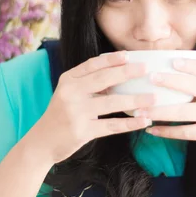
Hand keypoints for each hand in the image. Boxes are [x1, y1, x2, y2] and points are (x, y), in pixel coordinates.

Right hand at [36, 51, 155, 163]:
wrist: (42, 142)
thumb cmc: (60, 114)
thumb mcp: (68, 93)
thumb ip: (87, 83)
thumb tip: (119, 72)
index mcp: (68, 80)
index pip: (92, 64)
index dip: (112, 59)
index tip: (129, 55)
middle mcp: (71, 93)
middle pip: (104, 79)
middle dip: (127, 73)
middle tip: (147, 70)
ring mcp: (76, 112)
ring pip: (112, 103)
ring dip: (136, 100)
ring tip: (154, 98)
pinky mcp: (83, 131)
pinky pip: (112, 125)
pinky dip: (130, 123)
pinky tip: (144, 120)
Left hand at [140, 58, 195, 156]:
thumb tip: (166, 66)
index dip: (189, 64)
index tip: (172, 61)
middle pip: (192, 86)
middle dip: (170, 81)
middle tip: (150, 78)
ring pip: (184, 112)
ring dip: (159, 111)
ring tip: (140, 110)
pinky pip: (186, 132)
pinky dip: (167, 131)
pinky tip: (152, 130)